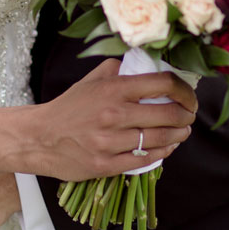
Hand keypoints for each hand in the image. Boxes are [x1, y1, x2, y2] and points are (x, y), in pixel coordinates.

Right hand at [30, 59, 196, 181]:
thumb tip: (147, 65)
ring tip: (182, 131)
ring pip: (161, 139)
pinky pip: (146, 159)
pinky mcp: (107, 164)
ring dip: (179, 135)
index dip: (184, 90)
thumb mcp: (90, 81)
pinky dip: (163, 153)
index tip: (188, 96)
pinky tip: (166, 147)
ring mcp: (110, 142)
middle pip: (168, 114)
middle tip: (189, 115)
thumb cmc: (68, 108)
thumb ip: (118, 70)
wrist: (39, 137)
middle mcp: (113, 114)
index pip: (162, 84)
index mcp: (111, 89)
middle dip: (187, 115)